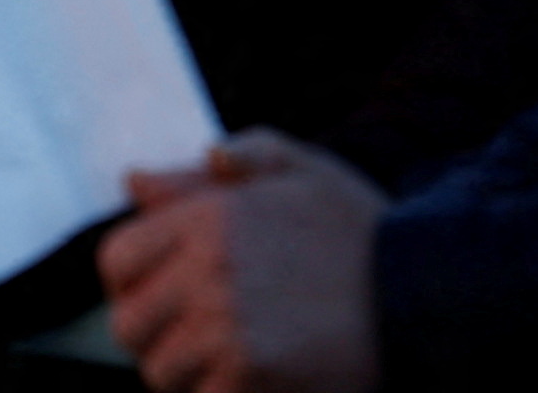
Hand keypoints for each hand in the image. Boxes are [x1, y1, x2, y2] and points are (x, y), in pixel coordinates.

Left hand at [99, 128, 384, 392]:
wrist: (421, 293)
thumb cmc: (360, 231)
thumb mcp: (302, 171)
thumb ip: (224, 165)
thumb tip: (138, 181)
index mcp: (210, 218)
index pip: (116, 259)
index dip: (132, 278)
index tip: (161, 289)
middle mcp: (207, 274)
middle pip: (128, 325)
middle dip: (156, 331)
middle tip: (198, 329)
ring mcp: (225, 333)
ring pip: (160, 372)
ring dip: (187, 370)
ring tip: (233, 352)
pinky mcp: (248, 380)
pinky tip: (257, 374)